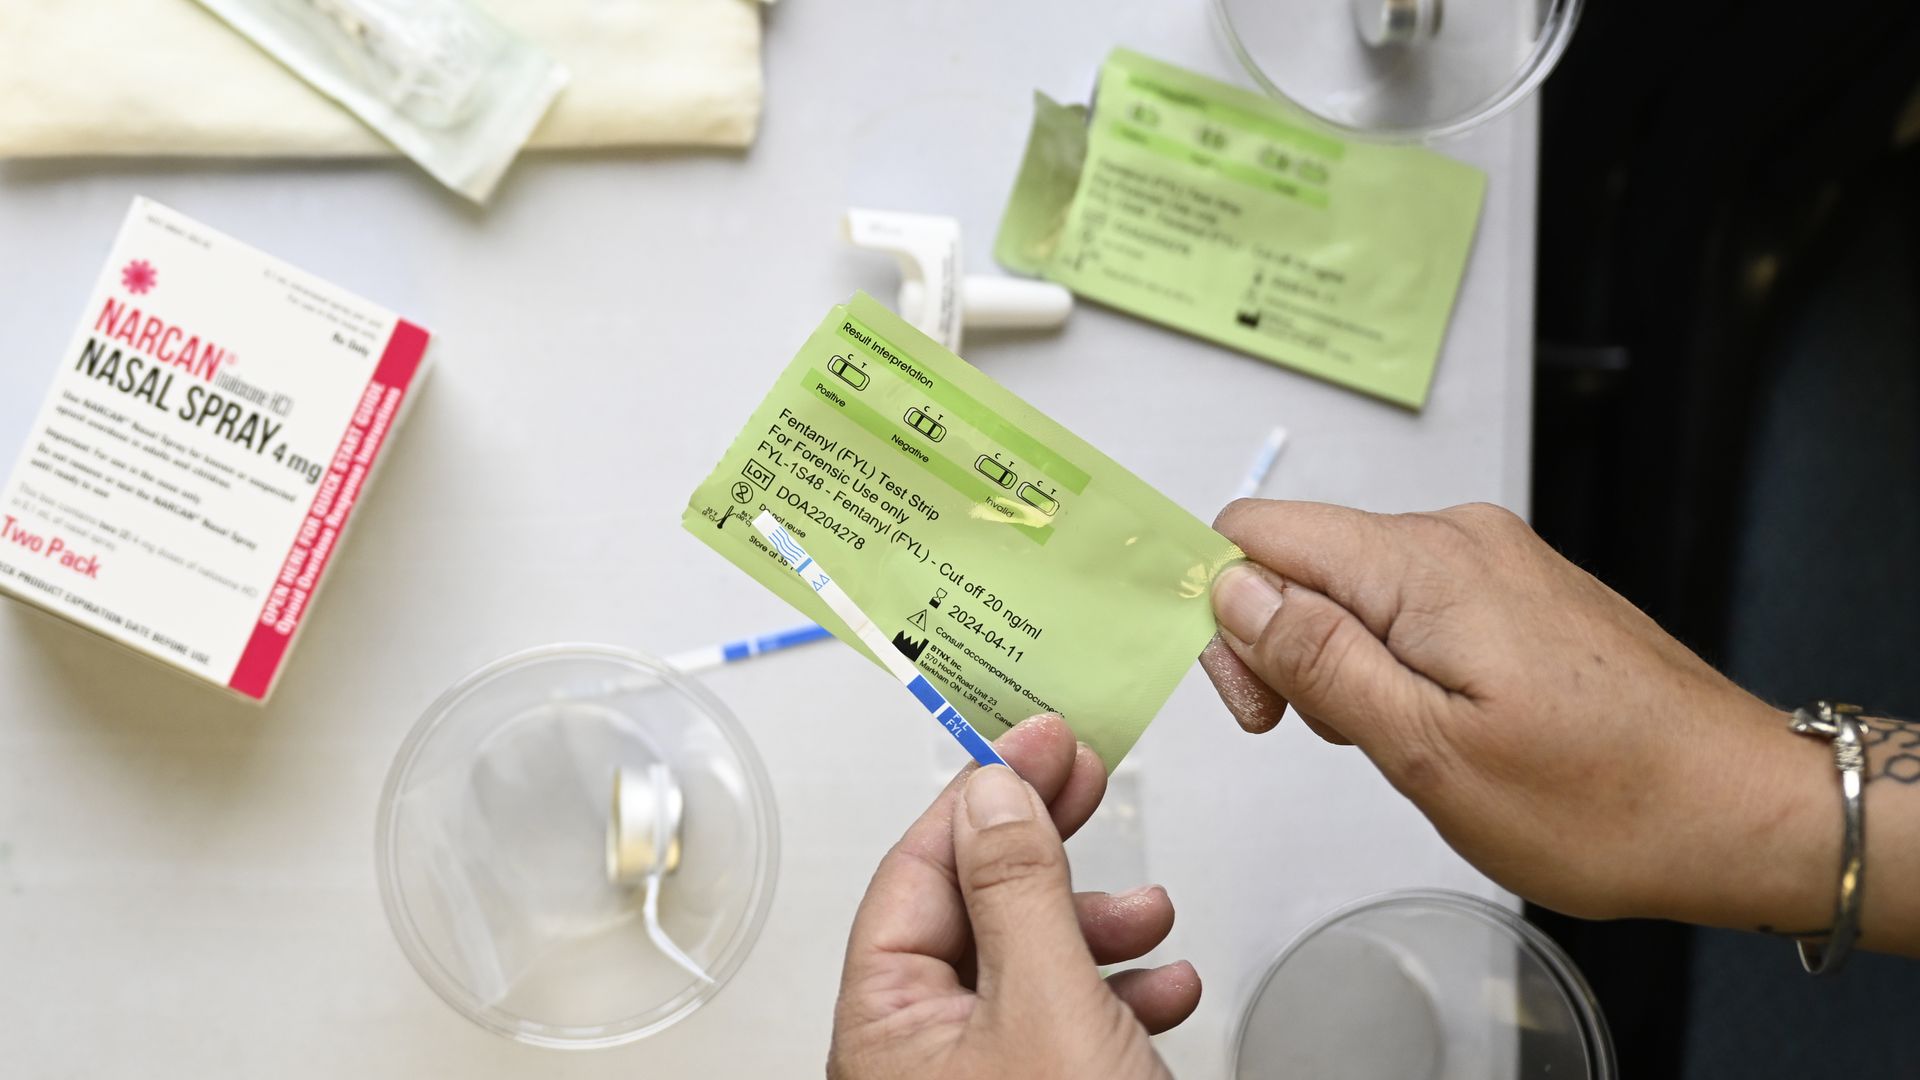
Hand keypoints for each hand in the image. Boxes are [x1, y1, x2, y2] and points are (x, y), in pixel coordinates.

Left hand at [828, 715, 1199, 1079]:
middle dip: (1048, 849)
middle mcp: (920, 1052)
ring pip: (1031, 961)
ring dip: (1098, 924)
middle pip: (975, 907)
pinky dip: (1118, 990)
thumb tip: (994, 797)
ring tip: (1151, 911)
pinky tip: (1164, 981)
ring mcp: (979, 1075)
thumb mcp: (1046, 1003)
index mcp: (886, 1026)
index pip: (916, 873)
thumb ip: (1018, 891)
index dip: (981, 795)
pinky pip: (1067, 1018)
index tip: (1037, 742)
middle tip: (1087, 780)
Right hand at [1200, 499, 1839, 935]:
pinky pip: (1412, 602)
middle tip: (1333, 737)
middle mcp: (1456, 537)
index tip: (1260, 702)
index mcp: (1423, 564)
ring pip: (1356, 585)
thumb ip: (1317, 659)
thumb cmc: (1603, 801)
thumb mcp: (1428, 750)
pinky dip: (1395, 660)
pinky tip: (1439, 724)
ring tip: (1404, 743)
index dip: (1227, 613)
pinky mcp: (1518, 589)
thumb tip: (1231, 588)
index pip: (1259, 531)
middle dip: (1283, 645)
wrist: (1744, 810)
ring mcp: (1494, 560)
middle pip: (1303, 556)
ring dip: (1342, 661)